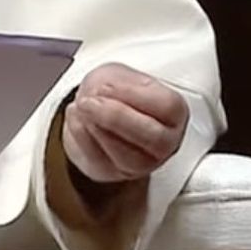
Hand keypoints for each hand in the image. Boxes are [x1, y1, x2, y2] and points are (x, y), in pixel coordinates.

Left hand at [62, 64, 187, 184]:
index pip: (167, 107)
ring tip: (82, 106)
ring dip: (97, 129)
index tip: (107, 86)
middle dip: (116, 118)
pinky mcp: (113, 174)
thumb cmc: (116, 95)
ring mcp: (142, 164)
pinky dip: (82, 137)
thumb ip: (118, 83)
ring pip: (126, 157)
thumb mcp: (120, 75)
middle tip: (89, 101)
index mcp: (174, 113)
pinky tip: (76, 117)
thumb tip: (104, 93)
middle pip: (152, 138)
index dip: (134, 95)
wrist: (97, 112)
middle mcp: (165, 143)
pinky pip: (100, 163)